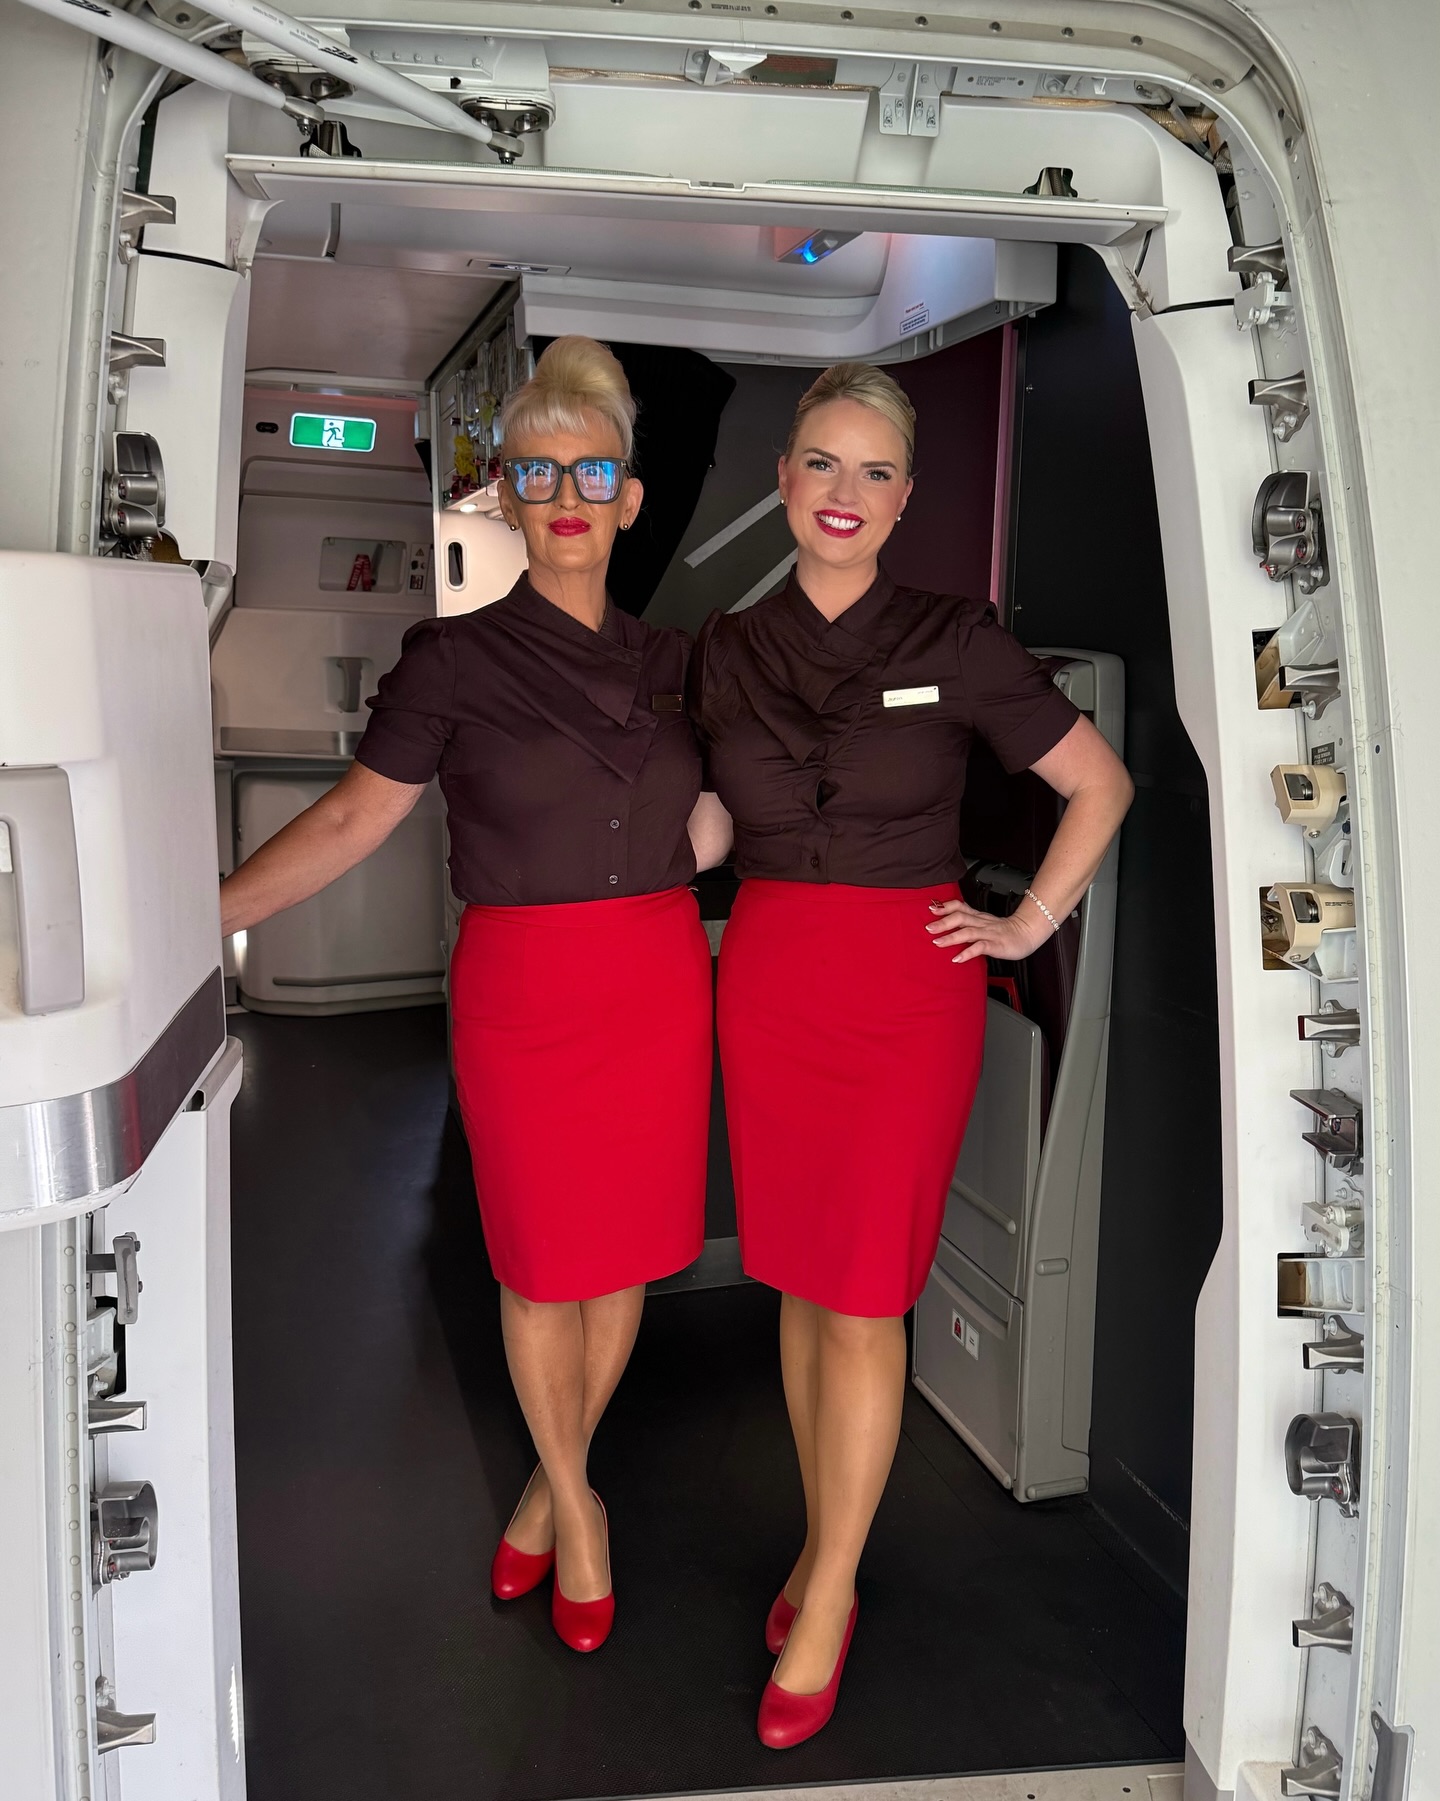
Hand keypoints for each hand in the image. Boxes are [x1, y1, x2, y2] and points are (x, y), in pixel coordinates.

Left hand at [925, 896, 1053, 964]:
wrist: (1027, 933)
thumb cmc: (1004, 931)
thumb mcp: (984, 923)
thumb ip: (968, 922)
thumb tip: (947, 924)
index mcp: (978, 917)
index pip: (960, 906)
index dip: (945, 906)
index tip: (931, 909)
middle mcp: (982, 923)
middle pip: (961, 918)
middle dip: (943, 922)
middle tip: (929, 928)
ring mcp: (989, 933)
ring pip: (968, 932)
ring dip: (952, 937)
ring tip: (938, 943)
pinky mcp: (996, 945)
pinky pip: (980, 948)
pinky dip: (968, 952)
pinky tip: (958, 958)